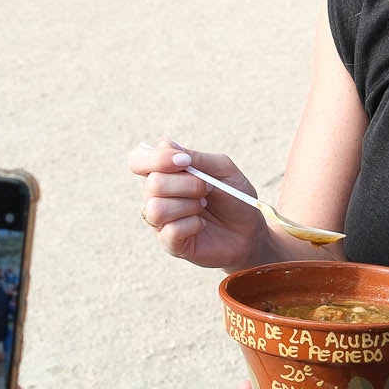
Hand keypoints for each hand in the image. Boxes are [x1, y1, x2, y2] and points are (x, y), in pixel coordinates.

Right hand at [130, 138, 274, 270]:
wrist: (249, 230)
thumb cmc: (234, 197)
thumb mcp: (222, 169)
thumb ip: (196, 157)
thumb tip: (167, 146)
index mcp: (165, 173)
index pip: (138, 160)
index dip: (156, 159)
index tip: (185, 162)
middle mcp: (156, 195)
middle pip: (152, 184)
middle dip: (187, 184)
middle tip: (208, 189)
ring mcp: (160, 221)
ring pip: (156, 209)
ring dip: (188, 205)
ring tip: (203, 206)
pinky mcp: (170, 243)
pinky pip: (170, 231)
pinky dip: (193, 224)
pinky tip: (202, 224)